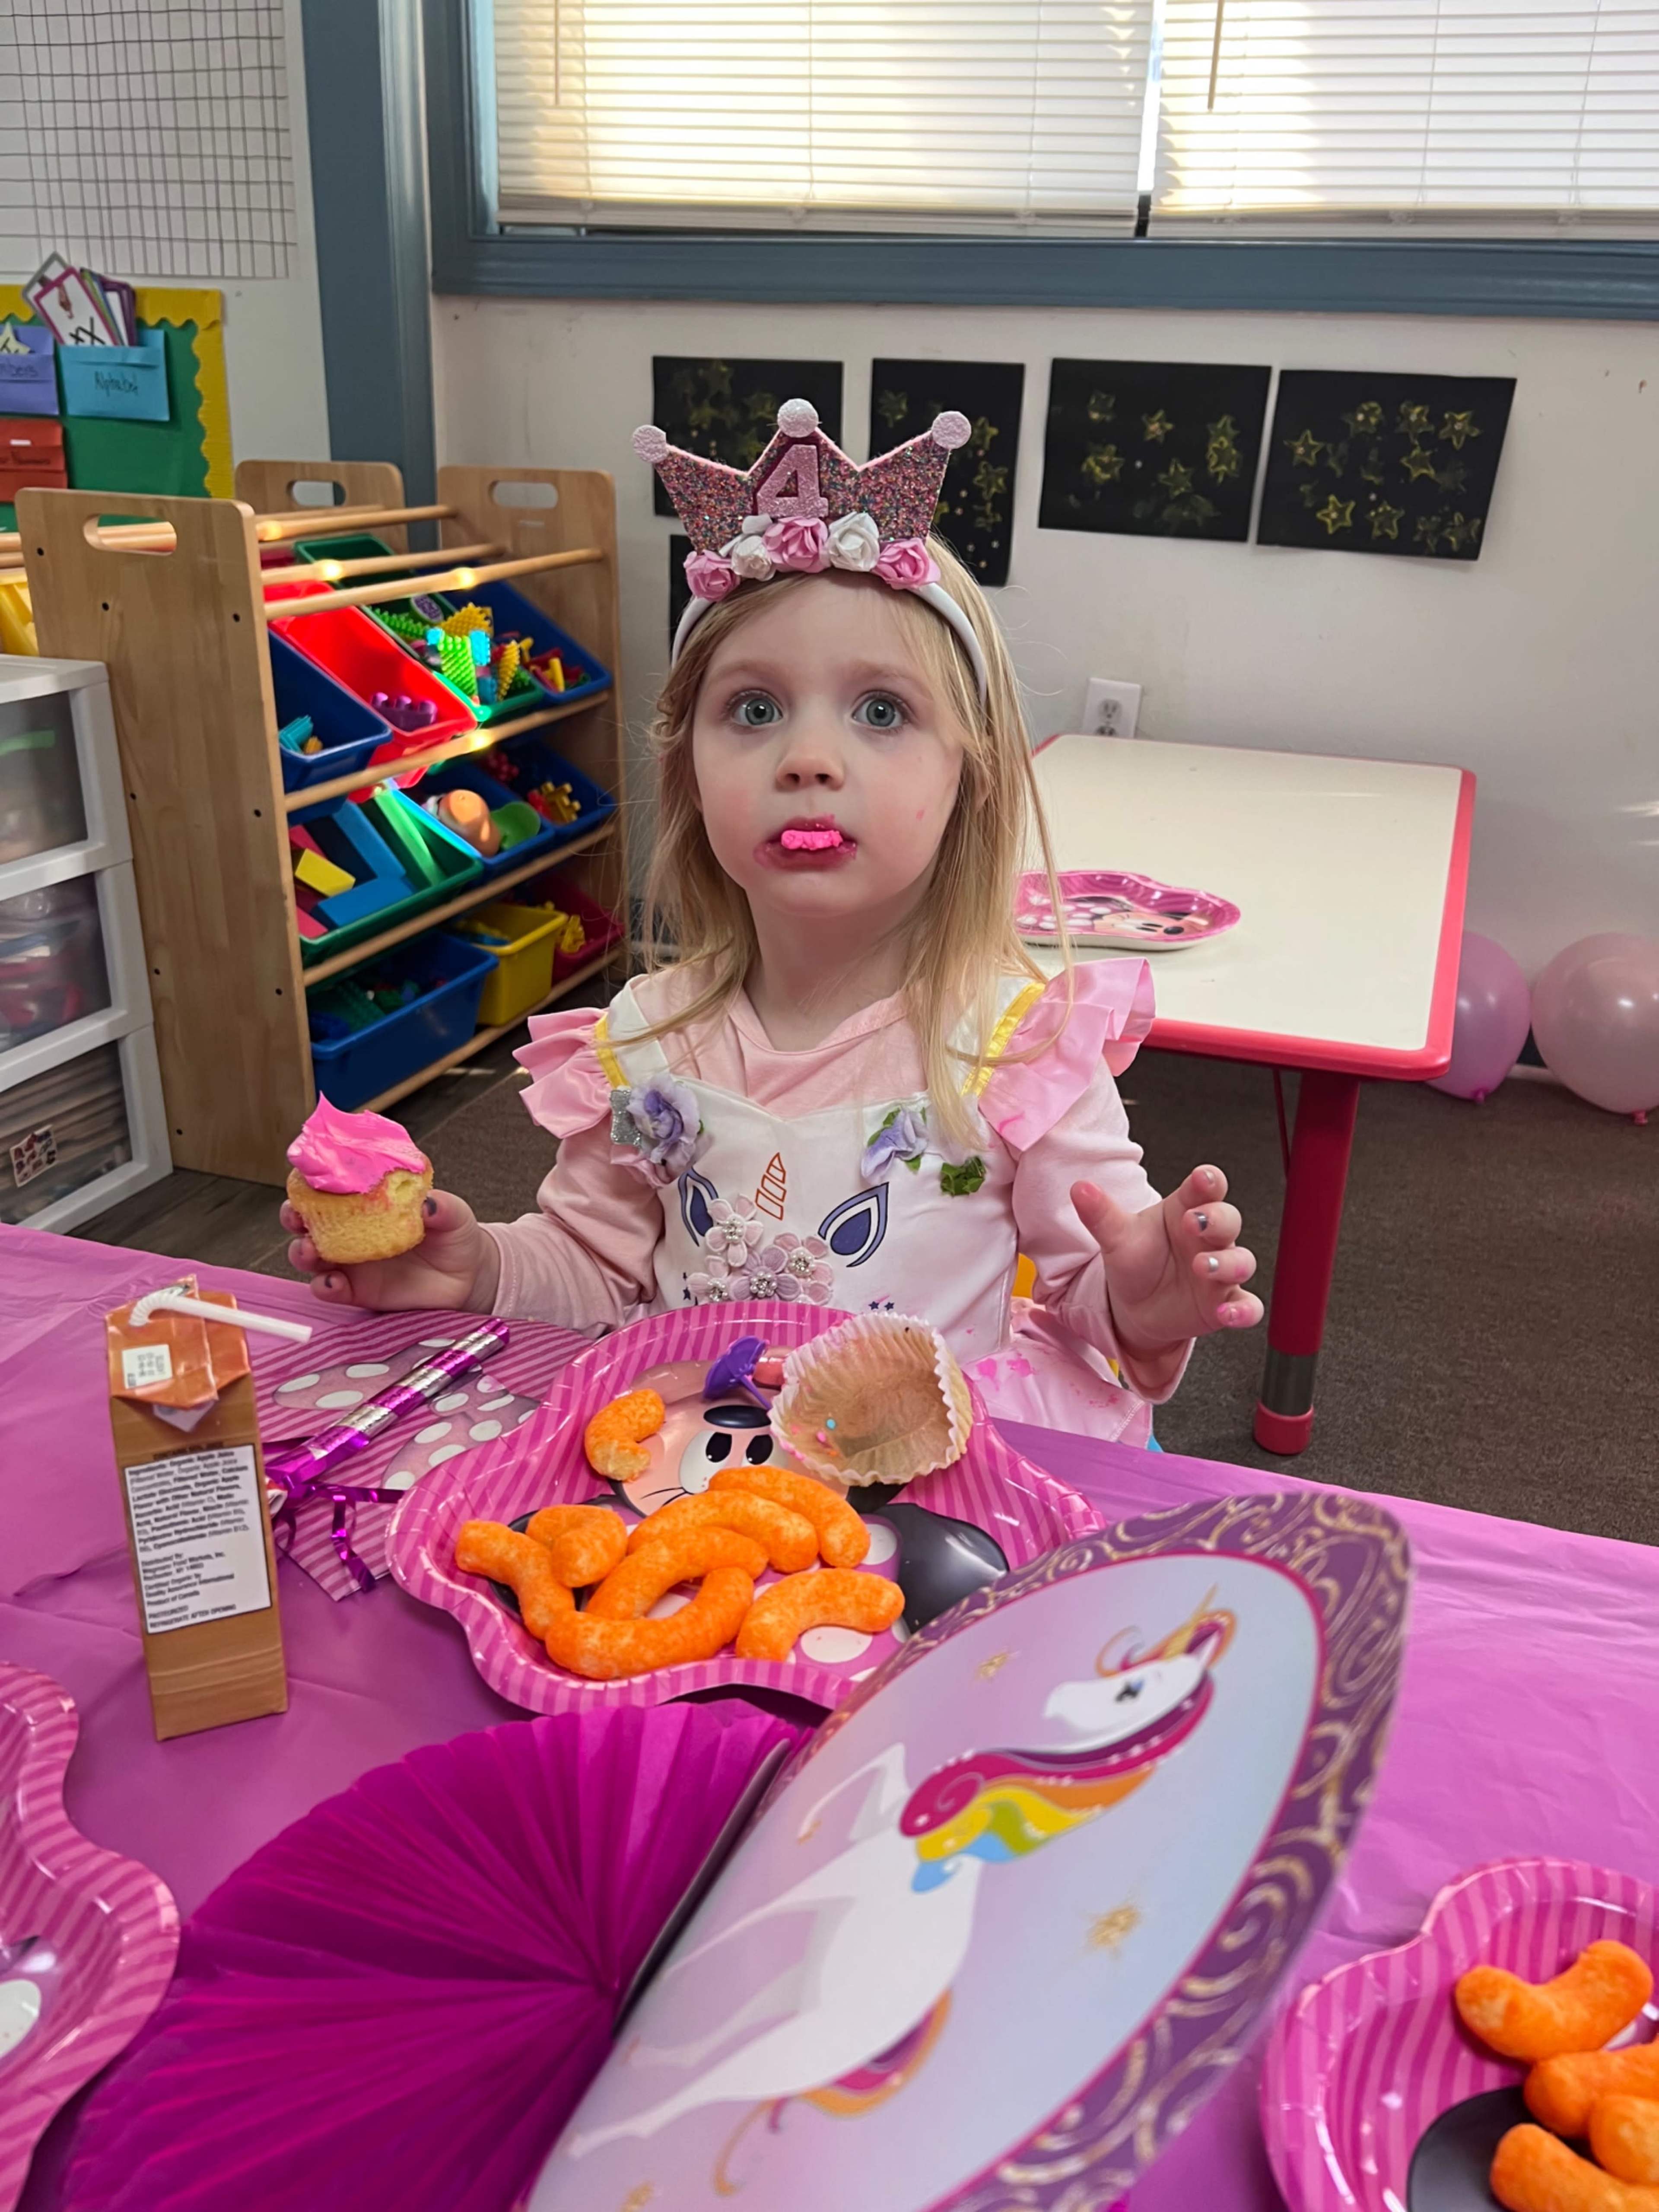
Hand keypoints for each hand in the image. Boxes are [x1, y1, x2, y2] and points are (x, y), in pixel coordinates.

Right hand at [282, 1188, 499, 1313]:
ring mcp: (351, 1262)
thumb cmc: (453, 1234)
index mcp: (366, 1203)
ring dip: (302, 1252)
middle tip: (296, 1216)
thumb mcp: (453, 1214)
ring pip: (311, 1256)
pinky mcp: (358, 1291)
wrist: (466, 1276)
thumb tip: (427, 1203)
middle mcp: (350, 1230)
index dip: (311, 1183)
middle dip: (293, 1216)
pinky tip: (332, 1283)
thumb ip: (441, 1207)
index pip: (329, 1188)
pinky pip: (331, 1289)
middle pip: (307, 1221)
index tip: (303, 1178)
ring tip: (310, 1250)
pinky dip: (325, 1287)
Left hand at [1072, 1165, 1262, 1361]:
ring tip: (1204, 1266)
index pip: (1206, 1188)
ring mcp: (1220, 1271)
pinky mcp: (1224, 1303)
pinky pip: (1248, 1306)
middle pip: (1229, 1219)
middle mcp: (1209, 1238)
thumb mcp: (1116, 1238)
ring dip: (1228, 1263)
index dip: (1208, 1181)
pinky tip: (1228, 1313)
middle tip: (1194, 1223)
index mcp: (1186, 1210)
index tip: (1203, 1178)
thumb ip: (1101, 1214)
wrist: (1134, 1307)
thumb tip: (1079, 1189)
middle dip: (1217, 1219)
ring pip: (1242, 1261)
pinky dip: (1243, 1311)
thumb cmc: (1136, 1262)